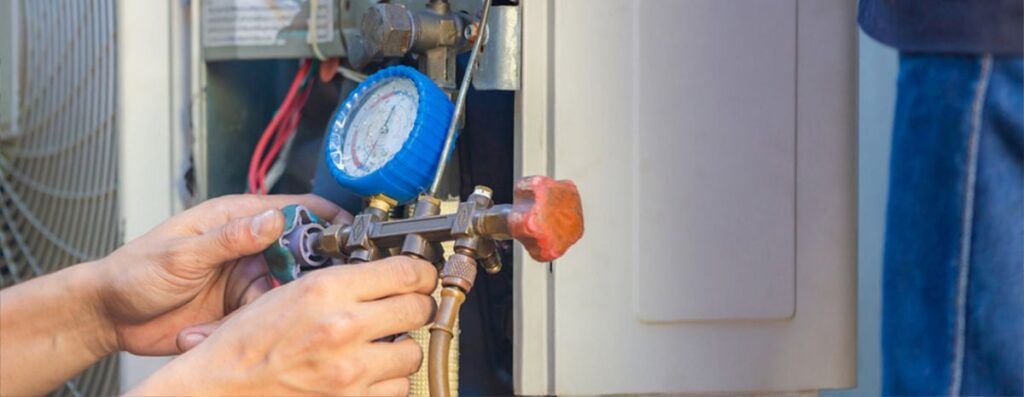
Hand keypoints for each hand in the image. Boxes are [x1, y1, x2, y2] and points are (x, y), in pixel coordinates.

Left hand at [94, 194, 350, 354]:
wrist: (109, 316)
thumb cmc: (135, 272)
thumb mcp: (184, 254)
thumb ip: (230, 238)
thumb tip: (272, 218)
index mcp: (235, 219)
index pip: (294, 208)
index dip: (326, 217)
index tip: (353, 231)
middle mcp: (247, 246)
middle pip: (301, 250)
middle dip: (315, 267)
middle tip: (327, 284)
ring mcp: (245, 277)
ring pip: (288, 288)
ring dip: (283, 303)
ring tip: (269, 312)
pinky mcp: (239, 308)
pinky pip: (266, 315)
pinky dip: (259, 325)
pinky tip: (235, 329)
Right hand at [130, 257, 437, 395]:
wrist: (219, 389)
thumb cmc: (244, 344)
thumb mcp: (289, 292)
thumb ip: (340, 282)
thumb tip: (385, 274)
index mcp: (325, 291)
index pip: (406, 272)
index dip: (422, 272)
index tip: (422, 275)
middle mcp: (342, 327)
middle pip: (419, 308)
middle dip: (418, 306)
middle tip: (409, 307)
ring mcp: (350, 370)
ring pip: (414, 352)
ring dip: (404, 347)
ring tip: (384, 344)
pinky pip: (399, 388)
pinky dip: (390, 380)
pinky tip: (372, 372)